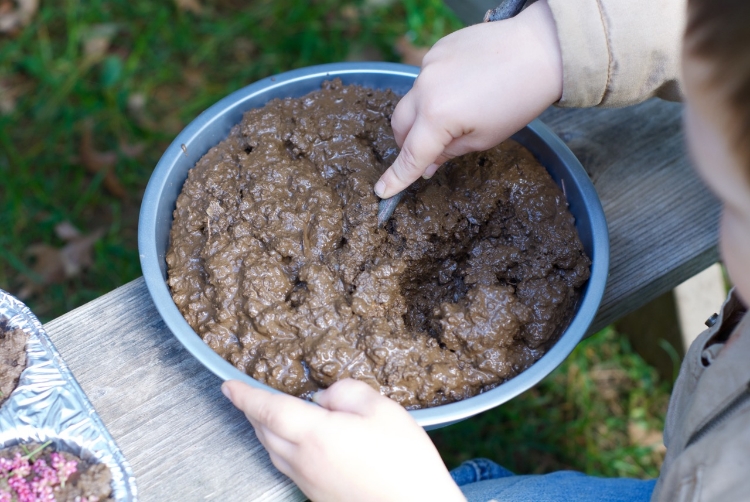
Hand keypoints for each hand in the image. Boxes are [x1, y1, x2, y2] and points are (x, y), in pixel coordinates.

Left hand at [222, 378, 465, 501]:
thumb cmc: (404, 462)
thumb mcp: (382, 410)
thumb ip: (347, 393)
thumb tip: (325, 397)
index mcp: (315, 435)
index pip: (267, 410)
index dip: (245, 395)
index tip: (228, 385)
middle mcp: (303, 460)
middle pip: (264, 431)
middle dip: (252, 410)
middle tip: (247, 394)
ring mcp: (308, 481)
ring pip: (273, 450)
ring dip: (265, 429)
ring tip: (270, 414)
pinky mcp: (318, 495)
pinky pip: (288, 465)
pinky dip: (282, 447)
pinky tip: (299, 441)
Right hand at [374, 0, 562, 198]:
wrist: (539, 49)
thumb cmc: (518, 99)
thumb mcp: (484, 138)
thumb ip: (448, 153)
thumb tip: (427, 164)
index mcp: (438, 117)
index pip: (411, 154)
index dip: (397, 176)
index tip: (382, 191)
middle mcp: (425, 89)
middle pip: (400, 125)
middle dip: (408, 143)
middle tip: (430, 152)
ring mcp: (428, 65)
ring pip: (412, 101)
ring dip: (423, 115)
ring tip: (457, 113)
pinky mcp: (436, 49)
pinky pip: (425, 79)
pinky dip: (435, 91)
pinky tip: (463, 88)